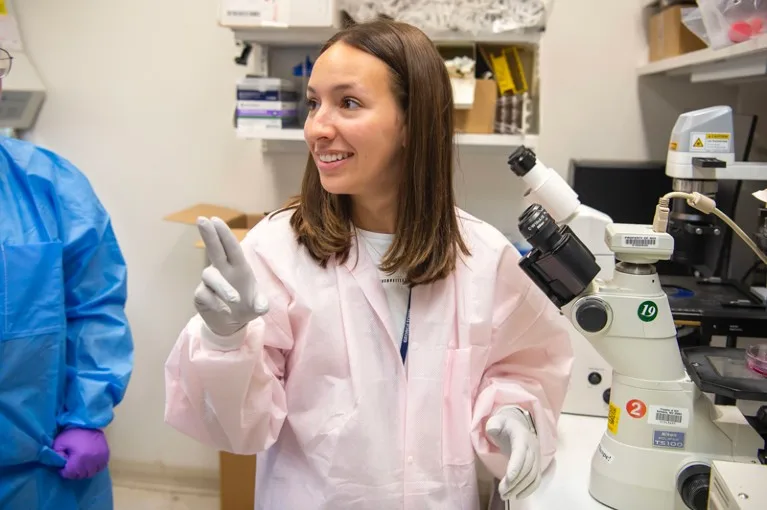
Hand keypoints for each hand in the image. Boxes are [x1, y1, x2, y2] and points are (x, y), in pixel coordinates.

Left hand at [53, 428, 109, 479]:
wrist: (89, 423)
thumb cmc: (73, 433)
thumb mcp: (59, 442)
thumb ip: (56, 455)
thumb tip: (59, 465)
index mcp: (79, 458)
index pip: (69, 474)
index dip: (64, 471)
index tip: (63, 466)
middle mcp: (91, 460)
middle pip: (80, 475)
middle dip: (74, 472)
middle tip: (71, 466)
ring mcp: (100, 458)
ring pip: (91, 473)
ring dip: (84, 471)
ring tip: (80, 465)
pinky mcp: (106, 455)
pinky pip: (100, 468)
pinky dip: (94, 468)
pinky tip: (90, 463)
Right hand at [194, 217, 267, 338]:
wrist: (232, 323)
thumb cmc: (246, 305)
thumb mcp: (258, 306)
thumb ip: (261, 304)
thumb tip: (261, 306)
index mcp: (238, 266)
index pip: (231, 247)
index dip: (224, 234)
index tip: (215, 219)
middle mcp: (222, 270)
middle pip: (214, 249)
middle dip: (209, 235)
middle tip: (202, 219)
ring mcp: (210, 282)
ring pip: (210, 275)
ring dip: (222, 286)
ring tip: (235, 299)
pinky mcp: (201, 295)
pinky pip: (205, 294)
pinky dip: (215, 302)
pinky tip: (225, 310)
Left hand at [485, 406, 540, 500]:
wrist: (517, 426)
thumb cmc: (504, 425)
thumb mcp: (497, 421)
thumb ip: (494, 424)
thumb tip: (493, 429)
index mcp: (522, 437)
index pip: (521, 453)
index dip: (516, 467)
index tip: (508, 479)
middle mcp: (532, 447)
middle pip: (527, 468)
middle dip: (515, 482)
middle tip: (502, 492)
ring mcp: (536, 457)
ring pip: (532, 476)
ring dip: (520, 488)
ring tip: (506, 495)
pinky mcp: (537, 465)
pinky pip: (536, 479)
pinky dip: (529, 489)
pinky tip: (518, 495)